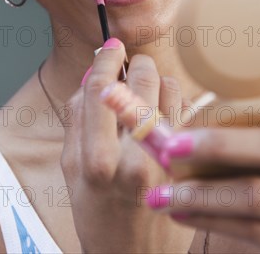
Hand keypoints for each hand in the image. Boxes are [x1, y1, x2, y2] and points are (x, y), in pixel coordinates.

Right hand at [60, 39, 190, 252]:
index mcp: (97, 161)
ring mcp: (168, 160)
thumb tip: (93, 74)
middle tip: (130, 66)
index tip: (111, 46)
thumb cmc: (97, 214)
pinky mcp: (189, 161)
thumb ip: (78, 118)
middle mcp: (136, 158)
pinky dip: (173, 100)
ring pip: (170, 88)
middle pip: (142, 80)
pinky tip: (161, 113)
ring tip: (145, 95)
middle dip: (136, 63)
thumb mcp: (70, 169)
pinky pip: (187, 108)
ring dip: (156, 82)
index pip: (102, 89)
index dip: (107, 59)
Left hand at [147, 125, 259, 252]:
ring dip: (202, 196)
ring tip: (163, 195)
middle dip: (216, 147)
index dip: (226, 128)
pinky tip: (185, 216)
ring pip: (257, 198)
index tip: (181, 134)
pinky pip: (257, 233)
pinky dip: (214, 222)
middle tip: (169, 151)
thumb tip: (195, 127)